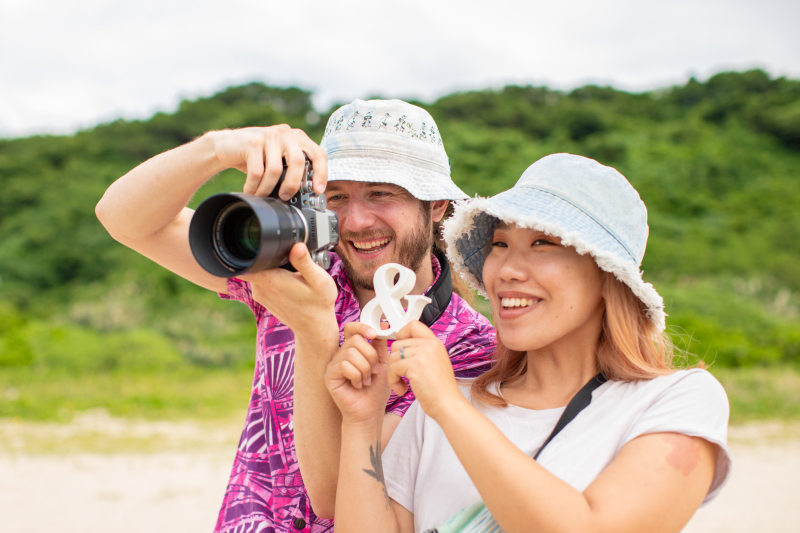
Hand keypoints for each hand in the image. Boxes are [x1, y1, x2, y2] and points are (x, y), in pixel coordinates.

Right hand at [210, 125, 327, 198]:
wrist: (226, 146)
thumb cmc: (256, 157)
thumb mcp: (279, 160)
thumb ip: (293, 169)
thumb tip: (307, 194)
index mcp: (298, 138)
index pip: (318, 154)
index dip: (322, 173)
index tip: (318, 191)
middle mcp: (286, 133)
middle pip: (299, 162)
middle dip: (293, 185)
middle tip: (285, 197)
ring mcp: (270, 135)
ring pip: (276, 170)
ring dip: (268, 189)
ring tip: (262, 195)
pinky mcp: (253, 141)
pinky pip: (258, 171)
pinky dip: (254, 186)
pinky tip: (251, 190)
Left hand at [241, 243, 337, 336]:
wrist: (314, 328)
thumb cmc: (318, 304)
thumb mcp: (318, 280)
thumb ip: (305, 262)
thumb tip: (297, 246)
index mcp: (271, 280)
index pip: (246, 262)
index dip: (250, 250)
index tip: (262, 245)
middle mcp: (260, 288)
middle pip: (253, 263)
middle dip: (266, 256)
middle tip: (287, 260)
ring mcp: (260, 294)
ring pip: (258, 271)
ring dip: (270, 267)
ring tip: (290, 272)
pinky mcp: (263, 298)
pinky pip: (261, 280)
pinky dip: (271, 277)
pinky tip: (287, 281)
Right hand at [325, 322, 391, 424]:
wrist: (370, 411)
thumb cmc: (376, 390)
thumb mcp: (384, 362)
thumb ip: (381, 344)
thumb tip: (383, 324)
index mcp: (352, 349)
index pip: (351, 329)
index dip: (362, 327)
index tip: (374, 334)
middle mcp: (341, 354)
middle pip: (355, 340)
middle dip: (370, 356)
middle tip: (373, 371)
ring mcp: (333, 364)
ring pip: (350, 353)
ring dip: (364, 368)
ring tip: (366, 380)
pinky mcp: (329, 375)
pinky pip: (344, 365)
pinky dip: (356, 376)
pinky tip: (357, 385)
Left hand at [388, 321, 464, 420]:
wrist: (448, 405)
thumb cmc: (440, 390)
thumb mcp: (435, 363)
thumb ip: (421, 352)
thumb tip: (401, 345)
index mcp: (435, 343)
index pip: (413, 325)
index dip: (401, 334)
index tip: (400, 350)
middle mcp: (430, 344)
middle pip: (397, 343)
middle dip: (395, 361)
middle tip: (401, 376)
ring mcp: (423, 353)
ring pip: (393, 356)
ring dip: (393, 373)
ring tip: (402, 385)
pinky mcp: (415, 365)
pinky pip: (393, 368)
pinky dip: (393, 381)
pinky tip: (402, 390)